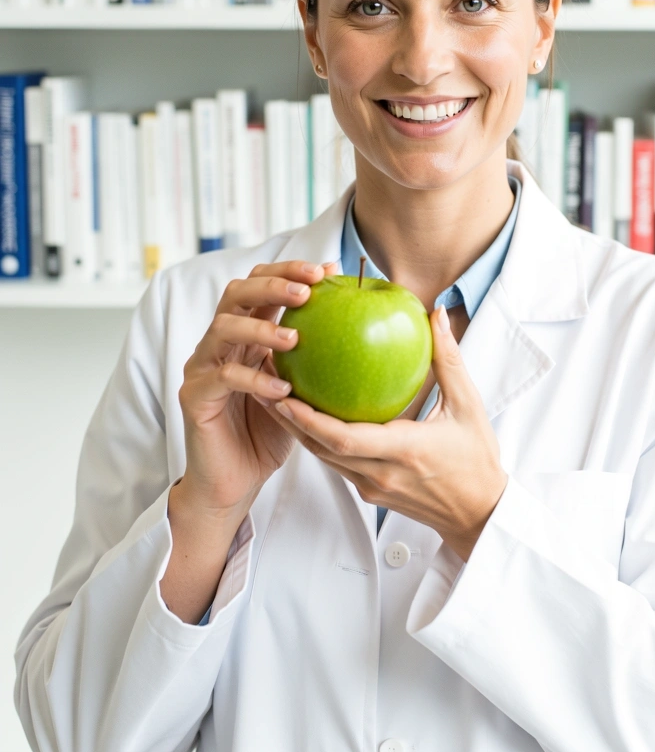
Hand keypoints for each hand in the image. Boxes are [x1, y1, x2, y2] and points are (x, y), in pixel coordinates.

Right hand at [176, 259, 338, 523]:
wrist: (234, 481)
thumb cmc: (271, 431)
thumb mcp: (302, 389)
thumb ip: (317, 358)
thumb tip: (363, 327)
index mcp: (245, 333)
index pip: (261, 284)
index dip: (290, 270)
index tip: (326, 271)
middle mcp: (219, 342)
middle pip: (237, 292)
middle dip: (273, 284)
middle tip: (307, 291)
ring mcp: (202, 366)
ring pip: (223, 328)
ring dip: (261, 327)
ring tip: (296, 339)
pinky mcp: (194, 396)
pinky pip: (222, 379)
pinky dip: (253, 380)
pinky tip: (282, 389)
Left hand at [269, 303, 508, 560]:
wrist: (479, 514)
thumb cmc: (477, 460)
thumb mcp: (468, 406)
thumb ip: (448, 359)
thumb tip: (435, 314)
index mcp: (404, 451)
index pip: (344, 438)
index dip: (309, 419)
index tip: (286, 393)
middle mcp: (380, 474)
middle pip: (321, 448)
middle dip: (289, 419)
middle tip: (265, 384)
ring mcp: (371, 487)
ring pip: (323, 458)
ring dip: (297, 430)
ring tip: (274, 395)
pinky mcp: (369, 492)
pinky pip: (336, 463)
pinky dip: (317, 440)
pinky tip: (306, 415)